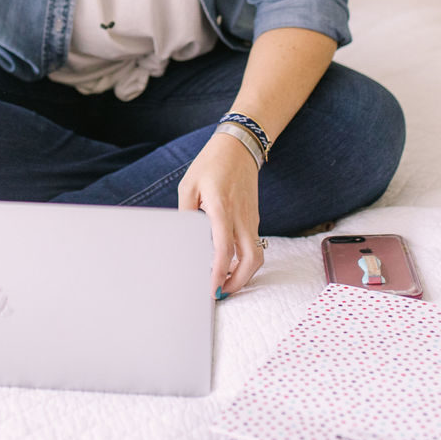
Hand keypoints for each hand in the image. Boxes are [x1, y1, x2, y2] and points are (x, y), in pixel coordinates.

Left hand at [178, 131, 262, 298]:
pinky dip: (245, 260)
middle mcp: (241, 217)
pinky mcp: (254, 218)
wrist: (239, 147)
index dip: (219, 273)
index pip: (224, 250)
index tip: (211, 289)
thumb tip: (183, 239)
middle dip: (238, 282)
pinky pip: (255, 245)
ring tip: (225, 281)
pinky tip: (230, 263)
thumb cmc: (211, 164)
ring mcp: (251, 219)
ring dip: (244, 274)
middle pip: (251, 260)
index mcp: (222, 209)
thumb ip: (186, 214)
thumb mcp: (189, 186)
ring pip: (257, 255)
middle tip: (221, 292)